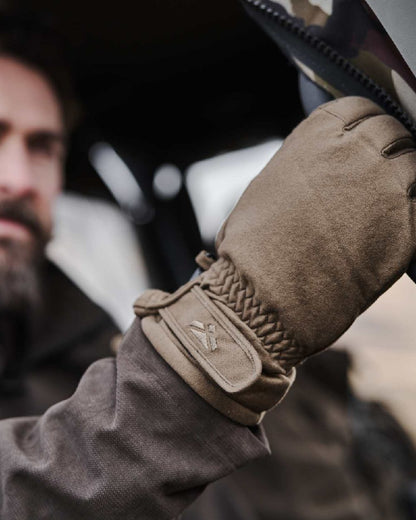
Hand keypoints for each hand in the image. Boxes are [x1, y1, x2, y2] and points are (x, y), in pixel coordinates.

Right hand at [135, 96, 415, 424]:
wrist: (266, 296)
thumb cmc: (254, 247)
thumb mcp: (268, 188)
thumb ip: (303, 166)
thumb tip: (319, 167)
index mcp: (317, 135)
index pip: (361, 110)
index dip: (363, 128)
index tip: (362, 146)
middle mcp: (357, 150)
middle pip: (392, 132)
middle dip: (386, 150)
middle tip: (376, 178)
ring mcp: (387, 185)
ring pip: (415, 164)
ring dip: (404, 179)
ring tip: (384, 204)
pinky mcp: (408, 226)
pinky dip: (412, 211)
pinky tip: (392, 227)